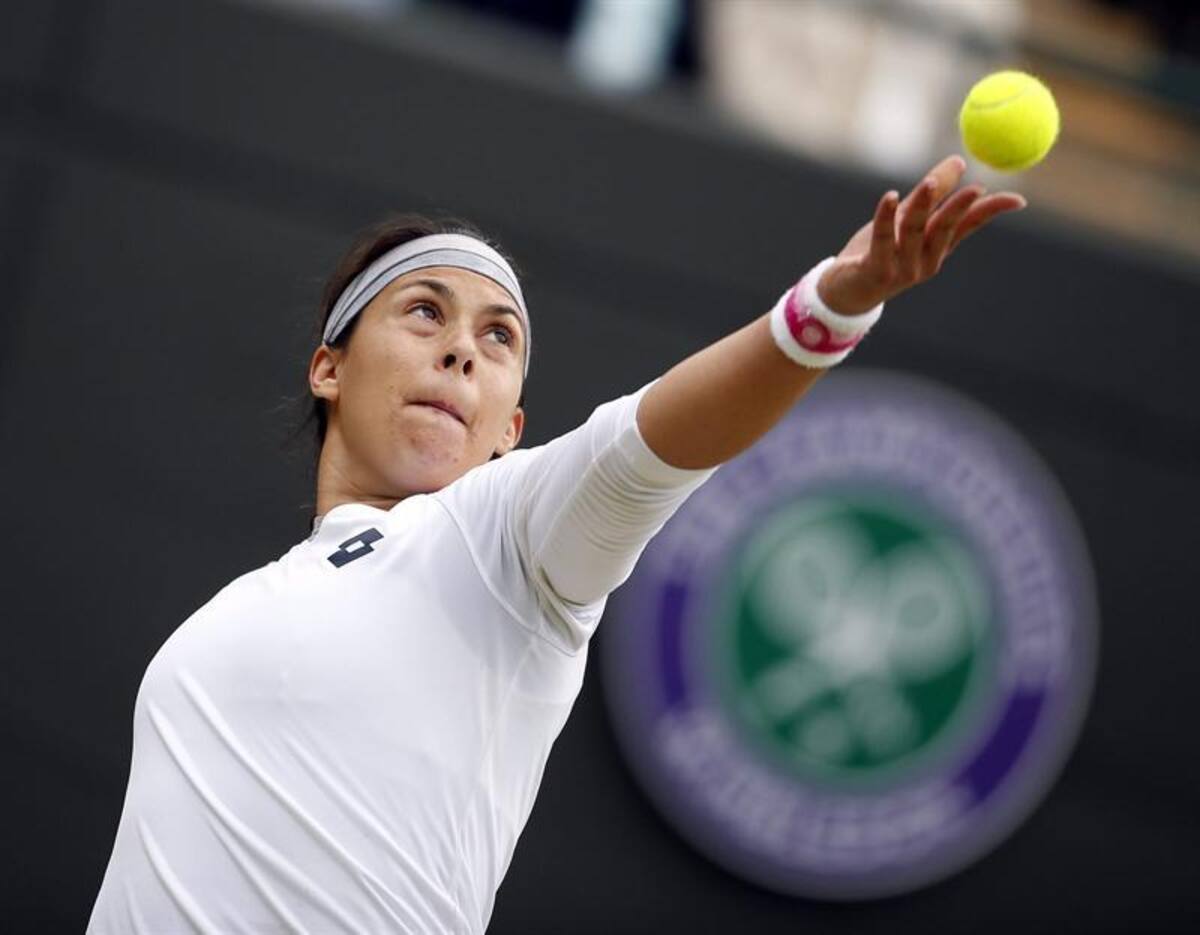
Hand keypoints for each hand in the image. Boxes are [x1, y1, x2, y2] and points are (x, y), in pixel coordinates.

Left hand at [817, 154, 1026, 315]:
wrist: (843, 292)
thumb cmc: (877, 253)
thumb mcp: (905, 219)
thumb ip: (931, 194)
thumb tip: (960, 161)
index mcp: (937, 248)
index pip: (969, 226)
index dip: (991, 212)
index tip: (1018, 200)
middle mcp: (925, 261)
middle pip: (945, 229)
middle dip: (959, 208)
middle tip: (975, 187)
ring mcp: (902, 270)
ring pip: (914, 232)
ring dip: (922, 206)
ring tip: (927, 182)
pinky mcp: (876, 272)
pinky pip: (882, 241)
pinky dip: (884, 218)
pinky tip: (888, 197)